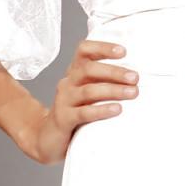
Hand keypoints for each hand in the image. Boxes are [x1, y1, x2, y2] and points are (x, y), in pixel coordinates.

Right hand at [34, 41, 138, 162]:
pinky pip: (83, 112)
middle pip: (88, 69)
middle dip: (114, 72)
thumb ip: (105, 83)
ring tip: (133, 93)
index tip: (123, 51)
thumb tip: (137, 79)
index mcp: (75, 72)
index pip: (84, 50)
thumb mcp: (88, 94)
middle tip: (135, 78)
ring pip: (88, 90)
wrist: (48, 138)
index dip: (102, 47)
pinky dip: (101, 110)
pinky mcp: (63, 119)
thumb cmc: (76, 112)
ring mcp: (63, 100)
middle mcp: (68, 82)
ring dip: (113, 90)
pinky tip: (117, 109)